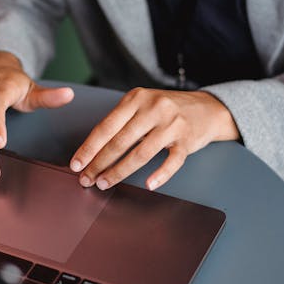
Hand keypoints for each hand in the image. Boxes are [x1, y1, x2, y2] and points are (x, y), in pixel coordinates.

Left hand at [69, 88, 238, 190]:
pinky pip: (172, 161)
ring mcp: (172, 124)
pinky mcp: (187, 140)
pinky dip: (160, 174)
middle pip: (120, 141)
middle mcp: (153, 108)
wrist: (207, 108)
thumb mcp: (142, 104)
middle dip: (99, 163)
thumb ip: (121, 120)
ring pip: (141, 153)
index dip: (89, 148)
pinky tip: (148, 185)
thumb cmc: (168, 109)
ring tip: (105, 183)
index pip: (106, 126)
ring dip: (120, 172)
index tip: (77, 163)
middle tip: (87, 179)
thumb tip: (92, 150)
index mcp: (136, 98)